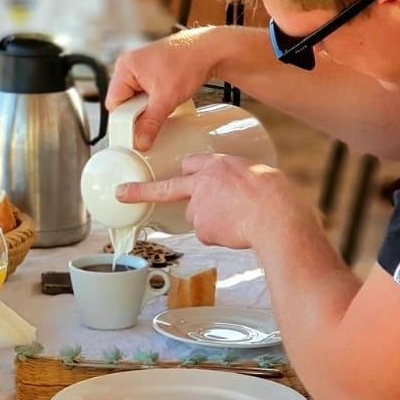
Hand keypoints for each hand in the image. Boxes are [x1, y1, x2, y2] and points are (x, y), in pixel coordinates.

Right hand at [105, 29, 225, 149]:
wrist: (210, 50)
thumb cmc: (188, 61)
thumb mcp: (166, 99)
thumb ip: (150, 123)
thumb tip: (140, 141)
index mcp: (125, 67)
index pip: (114, 103)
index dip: (124, 120)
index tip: (136, 131)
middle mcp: (130, 65)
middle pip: (124, 102)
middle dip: (138, 113)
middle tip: (154, 115)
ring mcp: (142, 68)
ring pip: (136, 99)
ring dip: (148, 107)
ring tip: (164, 103)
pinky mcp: (153, 72)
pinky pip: (146, 94)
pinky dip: (155, 101)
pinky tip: (167, 101)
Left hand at [116, 153, 316, 248]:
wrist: (276, 218)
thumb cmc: (277, 197)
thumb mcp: (260, 175)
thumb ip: (240, 181)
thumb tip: (242, 194)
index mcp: (218, 165)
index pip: (191, 163)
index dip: (187, 171)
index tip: (178, 174)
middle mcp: (202, 183)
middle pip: (168, 187)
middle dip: (142, 191)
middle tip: (122, 193)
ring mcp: (199, 207)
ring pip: (198, 216)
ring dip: (211, 221)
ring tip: (239, 222)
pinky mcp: (202, 229)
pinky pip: (209, 234)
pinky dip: (220, 236)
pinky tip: (237, 232)